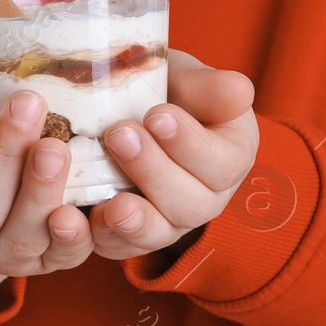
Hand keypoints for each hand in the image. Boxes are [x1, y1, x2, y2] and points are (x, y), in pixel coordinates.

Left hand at [88, 49, 259, 261]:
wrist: (127, 109)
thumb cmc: (167, 90)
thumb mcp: (188, 79)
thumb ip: (209, 87)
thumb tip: (239, 91)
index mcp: (231, 156)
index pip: (222, 163)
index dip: (189, 144)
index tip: (157, 116)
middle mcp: (208, 197)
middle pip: (193, 204)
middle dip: (154, 172)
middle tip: (120, 135)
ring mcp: (171, 221)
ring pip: (161, 232)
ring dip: (136, 219)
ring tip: (112, 203)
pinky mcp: (133, 235)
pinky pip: (122, 247)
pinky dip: (105, 237)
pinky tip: (86, 220)